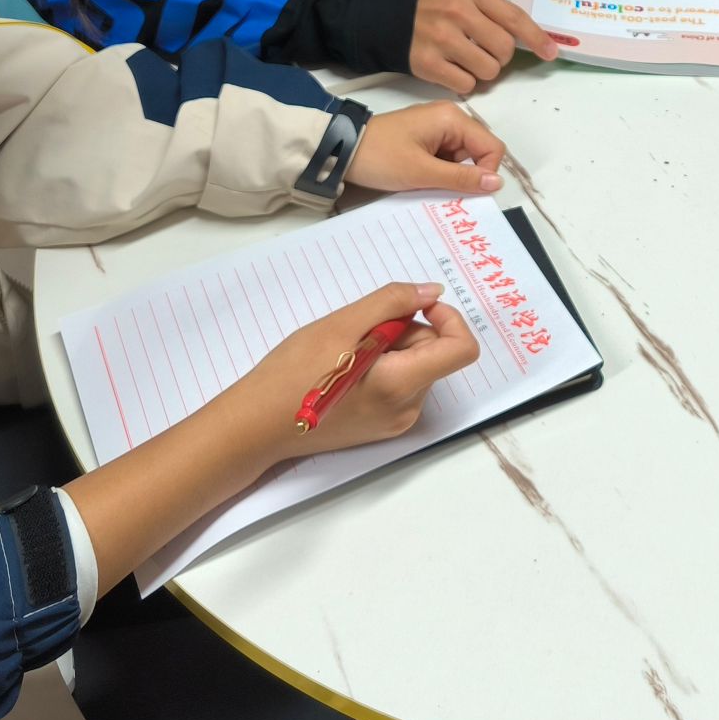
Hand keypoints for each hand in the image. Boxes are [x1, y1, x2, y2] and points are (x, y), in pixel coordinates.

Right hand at [236, 281, 480, 467]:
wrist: (256, 424)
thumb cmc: (292, 372)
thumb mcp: (342, 324)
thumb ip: (394, 302)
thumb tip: (433, 293)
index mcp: (402, 385)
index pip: (462, 349)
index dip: (448, 318)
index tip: (415, 306)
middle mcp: (408, 409)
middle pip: (434, 353)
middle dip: (405, 330)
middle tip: (359, 331)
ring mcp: (396, 421)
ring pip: (417, 366)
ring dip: (392, 347)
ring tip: (346, 351)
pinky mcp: (382, 426)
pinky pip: (401, 383)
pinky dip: (384, 365)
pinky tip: (347, 367)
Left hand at [346, 101, 505, 194]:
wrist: (340, 150)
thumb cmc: (381, 158)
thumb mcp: (421, 173)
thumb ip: (461, 178)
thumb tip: (497, 183)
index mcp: (452, 118)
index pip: (491, 146)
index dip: (486, 172)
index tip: (466, 192)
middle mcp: (449, 117)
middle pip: (478, 150)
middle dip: (467, 175)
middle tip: (444, 191)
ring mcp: (436, 127)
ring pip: (462, 157)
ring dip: (452, 175)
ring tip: (428, 185)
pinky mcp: (425, 137)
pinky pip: (446, 157)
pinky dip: (440, 172)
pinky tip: (423, 180)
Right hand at [410, 0, 556, 92]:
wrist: (384, 15)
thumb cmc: (430, 5)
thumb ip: (491, 10)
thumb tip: (528, 38)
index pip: (514, 17)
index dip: (536, 38)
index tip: (550, 52)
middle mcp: (457, 13)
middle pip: (504, 49)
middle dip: (501, 56)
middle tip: (485, 51)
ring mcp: (442, 39)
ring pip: (488, 71)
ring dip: (483, 71)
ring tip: (466, 59)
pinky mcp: (428, 63)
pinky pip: (466, 84)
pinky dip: (464, 82)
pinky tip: (452, 68)